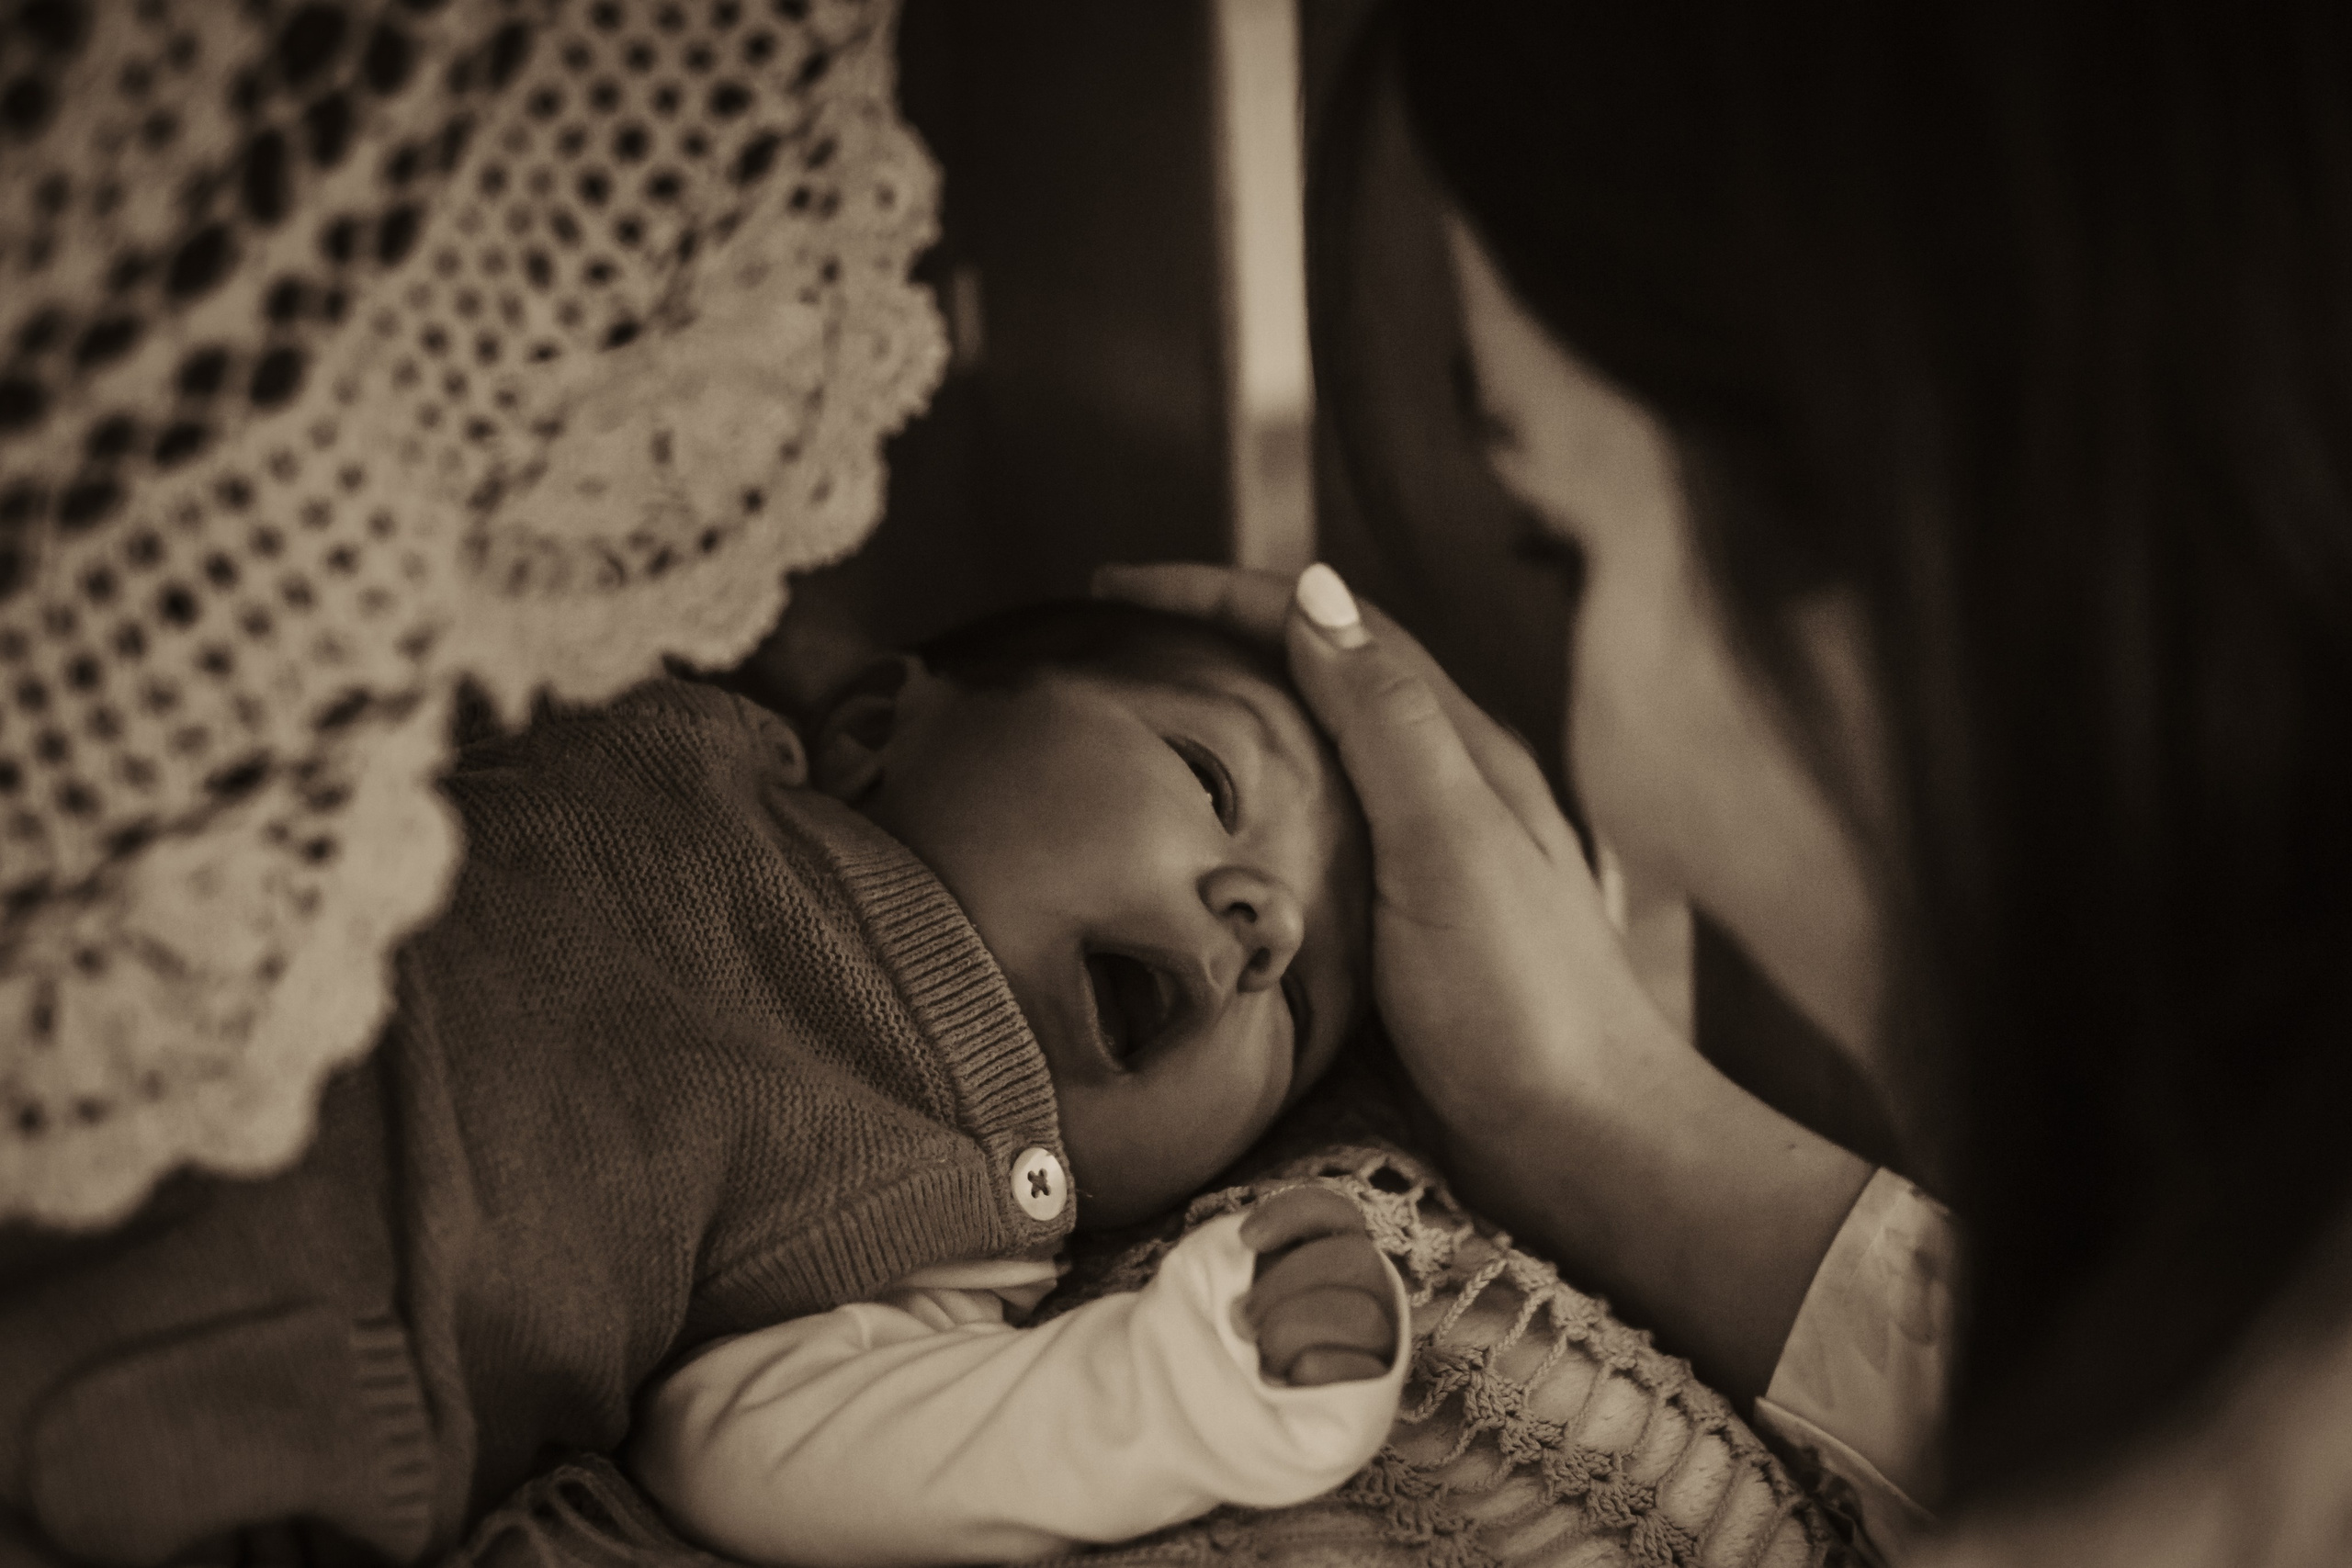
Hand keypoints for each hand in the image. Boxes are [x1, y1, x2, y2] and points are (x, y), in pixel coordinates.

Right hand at [1094, 563, 1638, 1142]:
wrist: (1586, 1149)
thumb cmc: (1524, 998)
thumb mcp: (1448, 841)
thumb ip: (1386, 720)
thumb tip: (1314, 592)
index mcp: (1456, 751)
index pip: (1330, 629)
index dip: (1220, 593)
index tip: (1112, 588)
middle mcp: (1437, 794)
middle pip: (1315, 682)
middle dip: (1212, 642)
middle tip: (1104, 644)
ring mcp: (1416, 868)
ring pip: (1308, 764)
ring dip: (1226, 724)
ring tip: (1132, 726)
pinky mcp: (1395, 940)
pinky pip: (1304, 846)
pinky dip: (1241, 815)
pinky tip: (1197, 850)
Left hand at [1236, 1185, 1397, 1387]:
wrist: (1230, 1414)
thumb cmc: (1233, 1344)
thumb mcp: (1226, 1291)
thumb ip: (1239, 1261)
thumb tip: (1248, 1245)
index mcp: (1335, 1257)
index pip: (1338, 1214)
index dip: (1296, 1214)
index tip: (1247, 1239)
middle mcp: (1369, 1292)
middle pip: (1358, 1258)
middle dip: (1288, 1283)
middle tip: (1242, 1318)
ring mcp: (1380, 1342)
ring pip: (1362, 1316)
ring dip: (1294, 1332)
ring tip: (1262, 1358)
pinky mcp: (1378, 1390)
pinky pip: (1360, 1372)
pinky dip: (1312, 1372)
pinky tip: (1290, 1385)